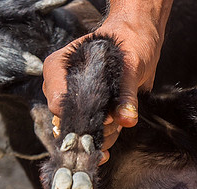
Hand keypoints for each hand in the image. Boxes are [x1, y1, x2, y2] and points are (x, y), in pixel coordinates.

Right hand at [43, 16, 164, 163]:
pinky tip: (116, 136)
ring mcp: (75, 100)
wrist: (138, 42)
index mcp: (58, 68)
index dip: (82, 116)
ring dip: (104, 134)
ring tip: (120, 119)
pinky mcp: (90, 110)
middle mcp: (61, 86)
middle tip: (116, 120)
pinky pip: (91, 133)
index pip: (58, 103)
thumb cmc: (130, 44)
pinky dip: (105, 138)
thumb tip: (127, 120)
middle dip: (95, 128)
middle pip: (68, 122)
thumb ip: (127, 93)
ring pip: (81, 131)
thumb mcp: (131, 65)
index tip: (106, 116)